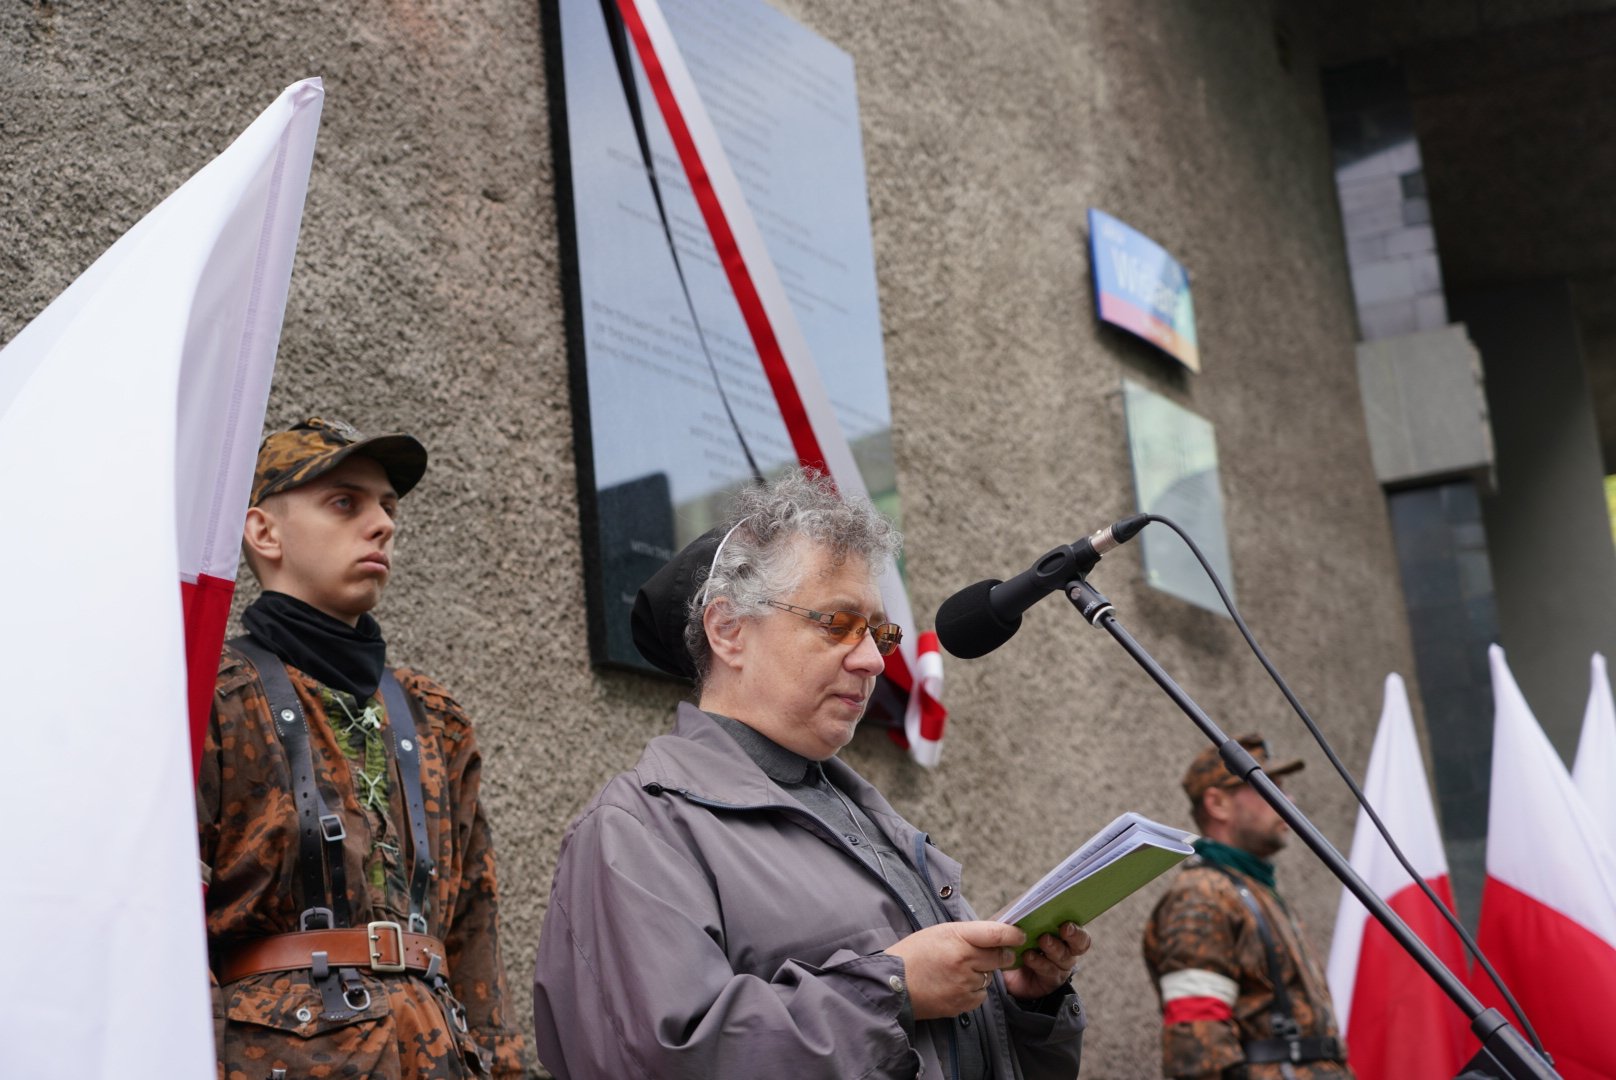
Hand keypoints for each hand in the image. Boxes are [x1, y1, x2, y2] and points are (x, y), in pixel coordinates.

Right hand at [884, 921, 1025, 1018]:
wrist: (892, 984)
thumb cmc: (913, 954)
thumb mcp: (939, 932)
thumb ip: (968, 934)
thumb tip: (995, 936)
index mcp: (957, 938)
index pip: (997, 933)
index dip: (1013, 934)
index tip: (1019, 935)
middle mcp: (964, 961)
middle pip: (1000, 957)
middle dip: (1002, 955)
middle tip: (997, 953)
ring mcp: (964, 984)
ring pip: (989, 978)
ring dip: (982, 974)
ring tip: (958, 971)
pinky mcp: (961, 1004)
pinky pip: (980, 996)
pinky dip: (973, 991)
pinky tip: (955, 985)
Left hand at [1002, 921, 1089, 1000]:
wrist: (1007, 972)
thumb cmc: (1018, 943)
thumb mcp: (1022, 928)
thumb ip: (1029, 918)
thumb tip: (1028, 904)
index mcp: (1065, 934)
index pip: (1079, 932)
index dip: (1077, 928)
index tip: (1067, 923)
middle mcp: (1067, 951)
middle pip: (1079, 944)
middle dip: (1073, 935)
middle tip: (1064, 928)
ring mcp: (1060, 967)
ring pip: (1063, 957)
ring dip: (1053, 947)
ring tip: (1042, 939)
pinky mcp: (1050, 981)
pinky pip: (1048, 970)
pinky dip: (1038, 961)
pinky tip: (1028, 955)